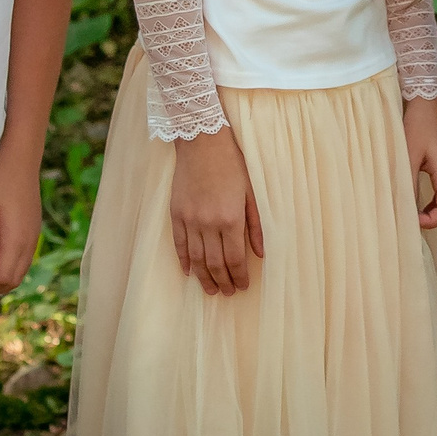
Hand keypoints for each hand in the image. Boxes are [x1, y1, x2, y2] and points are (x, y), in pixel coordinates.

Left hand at [0, 157, 43, 295]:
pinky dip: (10, 267)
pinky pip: (24, 259)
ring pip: (21, 270)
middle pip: (15, 279)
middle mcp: (29, 242)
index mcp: (16, 240)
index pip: (4, 278)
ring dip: (3, 278)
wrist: (20, 161)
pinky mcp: (33, 230)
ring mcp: (34, 236)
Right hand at [170, 128, 263, 295]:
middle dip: (222, 281)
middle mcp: (209, 223)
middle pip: (215, 263)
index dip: (239, 276)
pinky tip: (189, 272)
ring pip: (196, 259)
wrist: (202, 142)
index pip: (235, 258)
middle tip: (227, 293)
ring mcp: (190, 219)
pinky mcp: (176, 214)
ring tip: (210, 290)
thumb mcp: (251, 193)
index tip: (242, 286)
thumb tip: (260, 253)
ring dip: (203, 278)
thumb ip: (255, 225)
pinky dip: (183, 260)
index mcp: (231, 218)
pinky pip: (179, 244)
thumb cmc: (232, 164)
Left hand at [402, 97, 436, 228]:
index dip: (430, 222)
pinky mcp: (436, 164)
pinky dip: (423, 198)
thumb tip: (404, 212)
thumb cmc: (416, 125)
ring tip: (403, 210)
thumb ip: (407, 184)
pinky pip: (434, 190)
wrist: (422, 99)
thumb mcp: (408, 156)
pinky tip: (406, 196)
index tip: (408, 220)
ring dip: (424, 209)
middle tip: (404, 219)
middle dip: (427, 219)